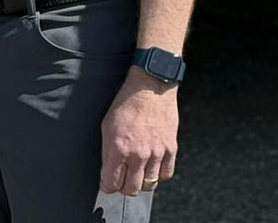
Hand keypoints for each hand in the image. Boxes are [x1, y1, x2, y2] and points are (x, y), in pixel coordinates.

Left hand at [100, 69, 177, 195]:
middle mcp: (138, 154)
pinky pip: (166, 174)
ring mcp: (156, 153)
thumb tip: (107, 172)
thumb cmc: (126, 103)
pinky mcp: (170, 149)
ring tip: (137, 173)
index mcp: (119, 148)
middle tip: (122, 180)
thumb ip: (107, 152)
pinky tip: (152, 167)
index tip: (108, 183)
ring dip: (141, 182)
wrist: (150, 88)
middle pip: (131, 189)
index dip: (108, 186)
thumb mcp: (107, 126)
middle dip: (123, 188)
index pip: (112, 183)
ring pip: (149, 185)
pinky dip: (158, 175)